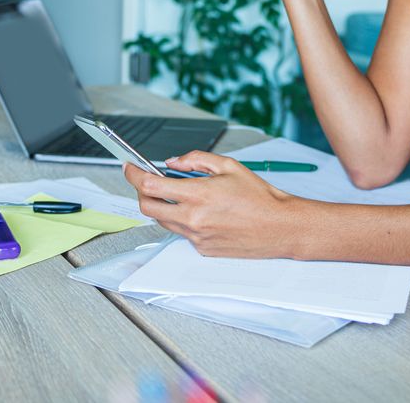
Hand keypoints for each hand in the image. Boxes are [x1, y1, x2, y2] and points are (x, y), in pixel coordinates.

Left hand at [122, 151, 302, 257]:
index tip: (129, 167)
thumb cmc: (260, 197)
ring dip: (163, 206)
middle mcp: (193, 218)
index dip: (133, 174)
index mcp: (198, 194)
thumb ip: (195, 160)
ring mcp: (197, 237)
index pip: (150, 185)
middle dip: (141, 192)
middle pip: (147, 207)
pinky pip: (182, 233)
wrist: (280, 226)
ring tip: (180, 194)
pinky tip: (202, 212)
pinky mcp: (203, 249)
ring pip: (163, 221)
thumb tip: (172, 163)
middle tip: (147, 181)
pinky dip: (183, 220)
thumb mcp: (228, 165)